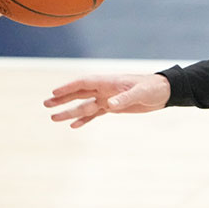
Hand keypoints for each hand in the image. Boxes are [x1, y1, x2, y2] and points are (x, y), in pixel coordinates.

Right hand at [44, 74, 170, 127]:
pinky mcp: (113, 107)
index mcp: (108, 82)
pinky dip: (84, 119)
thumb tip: (110, 104)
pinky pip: (95, 114)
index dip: (68, 87)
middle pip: (79, 94)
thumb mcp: (140, 93)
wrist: (163, 92)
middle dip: (62, 99)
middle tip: (45, 104)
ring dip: (70, 111)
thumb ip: (124, 98)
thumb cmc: (152, 88)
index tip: (54, 93)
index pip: (83, 83)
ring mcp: (107, 98)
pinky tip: (74, 126)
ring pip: (84, 105)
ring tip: (53, 118)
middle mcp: (104, 89)